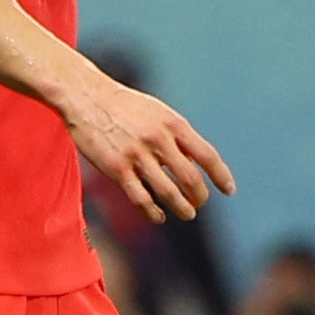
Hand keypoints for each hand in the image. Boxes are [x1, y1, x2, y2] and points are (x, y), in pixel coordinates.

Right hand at [67, 78, 235, 222]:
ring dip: (182, 208)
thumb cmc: (125, 106)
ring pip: (168, 192)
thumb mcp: (159, 113)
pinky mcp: (115, 168)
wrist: (86, 97)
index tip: (229, 190)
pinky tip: (158, 217)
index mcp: (173, 124)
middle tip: (200, 203)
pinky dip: (153, 212)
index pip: (207, 155)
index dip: (221, 176)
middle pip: (190, 179)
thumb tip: (196, 165)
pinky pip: (140, 199)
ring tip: (187, 214)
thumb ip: (178, 136)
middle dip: (200, 196)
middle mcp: (158, 139)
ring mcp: (136, 155)